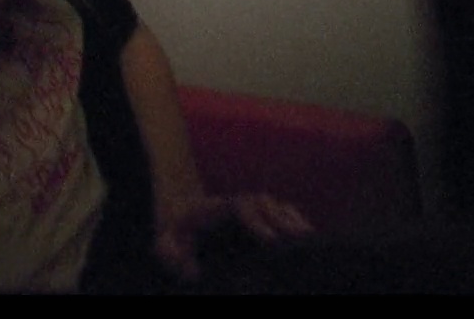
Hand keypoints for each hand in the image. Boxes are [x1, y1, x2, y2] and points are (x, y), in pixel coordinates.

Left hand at [154, 192, 314, 282]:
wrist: (177, 212)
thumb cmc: (173, 232)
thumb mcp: (164, 243)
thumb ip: (170, 253)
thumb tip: (189, 272)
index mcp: (213, 209)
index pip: (239, 206)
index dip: (256, 220)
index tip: (270, 239)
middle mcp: (233, 204)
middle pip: (262, 202)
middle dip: (281, 218)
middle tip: (300, 236)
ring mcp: (245, 208)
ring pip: (273, 205)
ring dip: (291, 218)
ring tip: (309, 236)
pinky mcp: (254, 216)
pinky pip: (278, 212)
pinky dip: (293, 219)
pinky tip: (308, 233)